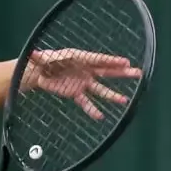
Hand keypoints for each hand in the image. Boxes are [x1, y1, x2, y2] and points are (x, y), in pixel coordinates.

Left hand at [20, 49, 142, 118]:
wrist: (38, 72)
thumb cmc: (43, 60)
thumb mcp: (41, 57)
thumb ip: (40, 57)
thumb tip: (32, 54)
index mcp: (80, 58)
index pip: (99, 60)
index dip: (112, 61)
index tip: (126, 62)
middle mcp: (85, 70)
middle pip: (107, 72)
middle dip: (122, 73)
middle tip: (138, 73)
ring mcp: (82, 82)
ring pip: (100, 90)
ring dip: (112, 95)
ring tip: (125, 100)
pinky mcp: (76, 93)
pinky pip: (86, 102)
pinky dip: (92, 109)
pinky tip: (100, 116)